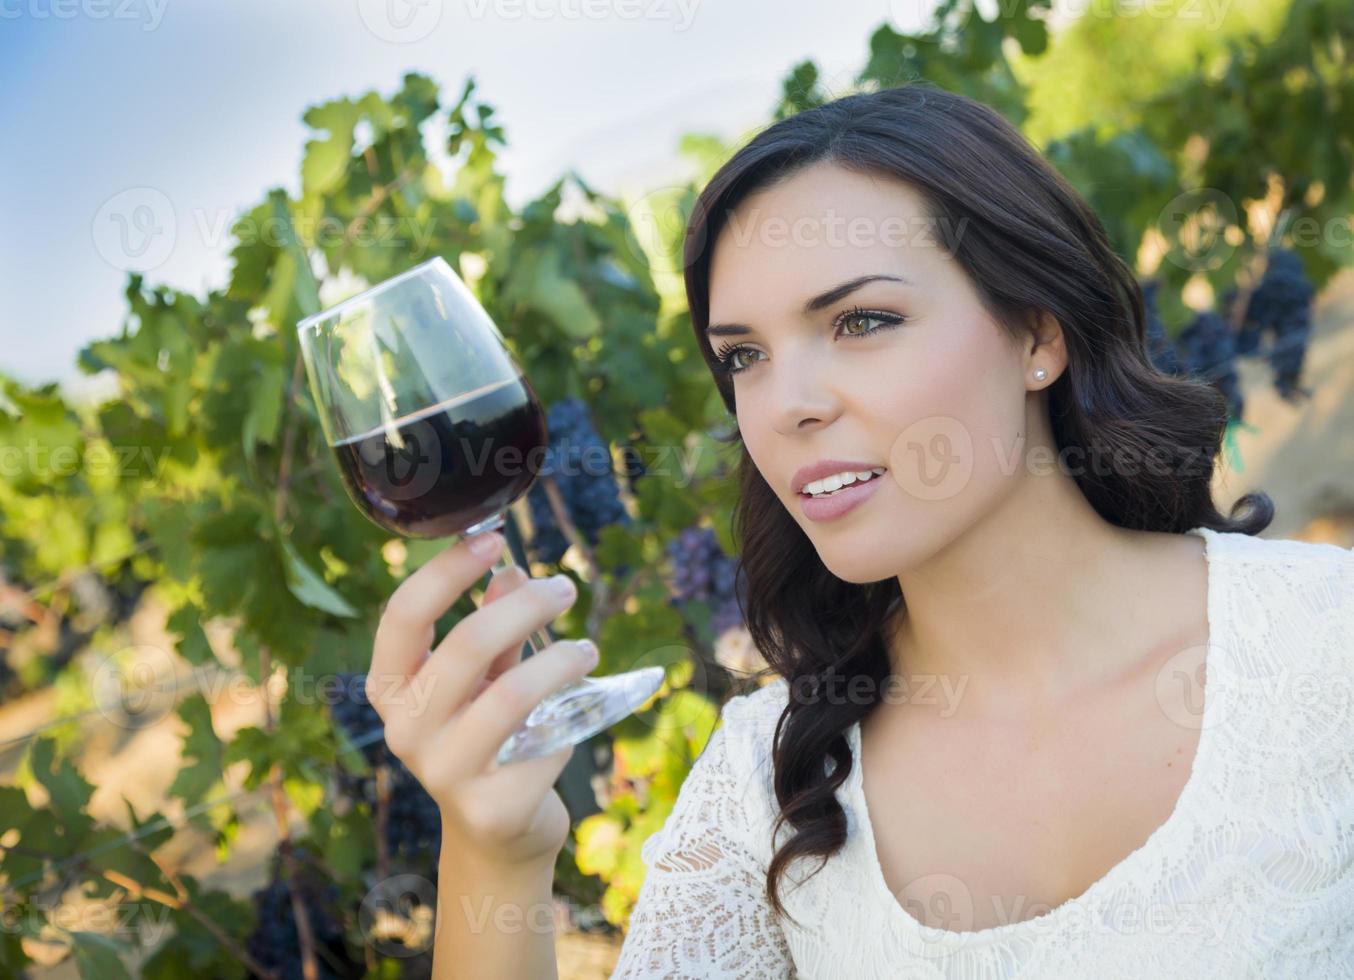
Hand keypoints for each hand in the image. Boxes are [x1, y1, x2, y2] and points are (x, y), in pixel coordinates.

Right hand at [367, 532, 596, 868]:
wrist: (499, 832)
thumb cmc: (488, 736)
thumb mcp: (483, 676)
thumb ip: (490, 625)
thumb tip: (512, 570)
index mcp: (390, 688)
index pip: (404, 615)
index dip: (448, 570)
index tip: (495, 539)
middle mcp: (405, 730)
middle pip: (468, 644)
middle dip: (527, 605)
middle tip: (565, 588)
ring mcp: (443, 773)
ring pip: (512, 693)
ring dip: (561, 657)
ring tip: (586, 648)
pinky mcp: (491, 808)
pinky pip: (546, 740)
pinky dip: (570, 714)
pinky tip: (582, 705)